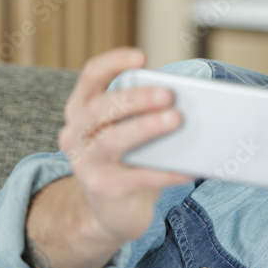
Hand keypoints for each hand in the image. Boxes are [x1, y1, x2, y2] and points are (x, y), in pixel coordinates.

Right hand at [57, 47, 192, 247]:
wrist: (111, 211)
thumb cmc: (129, 160)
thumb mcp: (132, 131)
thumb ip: (147, 113)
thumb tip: (191, 101)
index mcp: (82, 111)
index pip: (90, 76)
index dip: (113, 62)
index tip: (142, 57)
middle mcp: (76, 134)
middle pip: (101, 108)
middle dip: (136, 98)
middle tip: (169, 94)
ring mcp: (86, 164)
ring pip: (112, 140)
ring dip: (146, 128)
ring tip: (176, 120)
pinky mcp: (103, 190)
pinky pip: (136, 178)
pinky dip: (164, 172)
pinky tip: (187, 169)